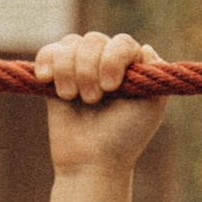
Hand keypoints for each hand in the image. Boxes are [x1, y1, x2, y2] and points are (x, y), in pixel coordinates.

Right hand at [36, 32, 168, 175]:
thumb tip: (145, 46)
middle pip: (94, 40)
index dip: (113, 59)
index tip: (111, 87)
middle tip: (92, 100)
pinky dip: (47, 61)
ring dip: (69, 71)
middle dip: (89, 69)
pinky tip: (46, 79)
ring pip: (70, 43)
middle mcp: (106, 61)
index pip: (122, 42)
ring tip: (72, 97)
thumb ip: (155, 72)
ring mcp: (80, 67)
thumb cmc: (124, 137)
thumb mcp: (151, 105)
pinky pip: (48, 51)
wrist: (91, 161)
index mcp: (131, 67)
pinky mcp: (55, 76)